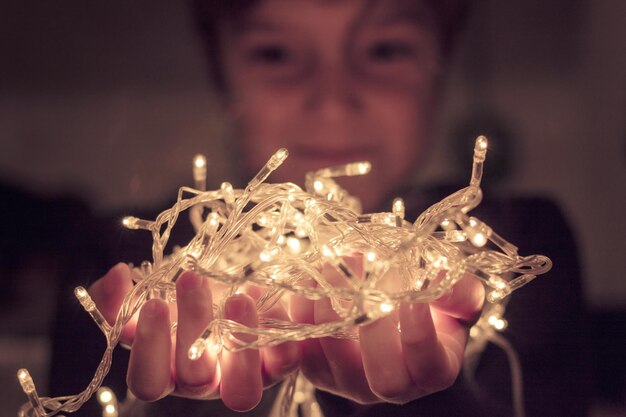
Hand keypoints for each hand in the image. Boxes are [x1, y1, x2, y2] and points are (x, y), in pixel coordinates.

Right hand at [88, 263, 299, 411]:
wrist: (232, 293)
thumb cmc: (183, 300)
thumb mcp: (149, 295)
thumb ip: (120, 294)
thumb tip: (116, 276)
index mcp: (166, 369)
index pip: (148, 381)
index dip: (149, 348)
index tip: (153, 302)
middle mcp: (203, 382)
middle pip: (193, 378)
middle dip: (192, 328)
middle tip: (192, 280)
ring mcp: (241, 377)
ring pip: (241, 391)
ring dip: (240, 343)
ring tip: (240, 296)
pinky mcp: (275, 365)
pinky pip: (284, 363)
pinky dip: (280, 333)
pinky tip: (268, 295)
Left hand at [290, 264, 483, 404]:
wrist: (386, 305)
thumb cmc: (426, 302)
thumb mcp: (453, 294)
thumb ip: (460, 290)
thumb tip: (443, 277)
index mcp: (432, 370)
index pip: (429, 367)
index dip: (421, 332)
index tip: (412, 290)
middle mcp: (391, 387)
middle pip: (383, 377)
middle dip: (372, 322)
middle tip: (365, 269)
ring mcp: (349, 381)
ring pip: (334, 354)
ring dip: (332, 302)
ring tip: (337, 261)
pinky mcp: (316, 368)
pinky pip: (303, 340)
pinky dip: (305, 304)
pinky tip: (316, 275)